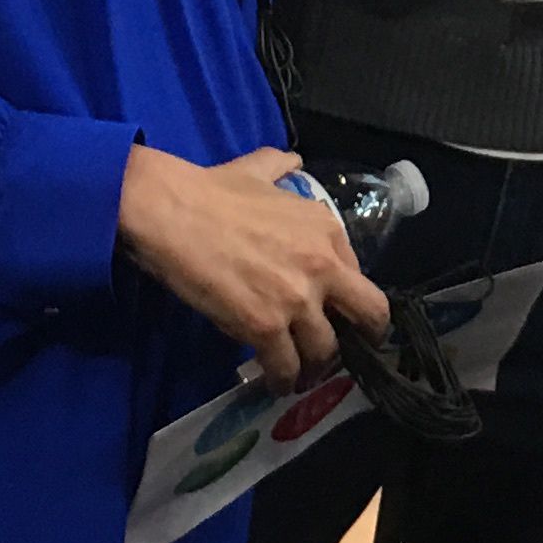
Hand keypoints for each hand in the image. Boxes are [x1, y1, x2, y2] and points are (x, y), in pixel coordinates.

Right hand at [117, 146, 390, 388]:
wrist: (172, 212)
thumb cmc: (211, 190)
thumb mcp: (259, 169)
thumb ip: (281, 168)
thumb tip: (292, 159)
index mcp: (326, 229)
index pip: (359, 274)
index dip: (348, 297)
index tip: (338, 310)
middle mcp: (323, 265)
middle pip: (370, 314)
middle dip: (365, 337)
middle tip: (350, 351)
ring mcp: (297, 299)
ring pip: (327, 349)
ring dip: (316, 365)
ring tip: (303, 372)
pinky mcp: (265, 326)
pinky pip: (287, 366)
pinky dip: (283, 380)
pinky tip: (277, 383)